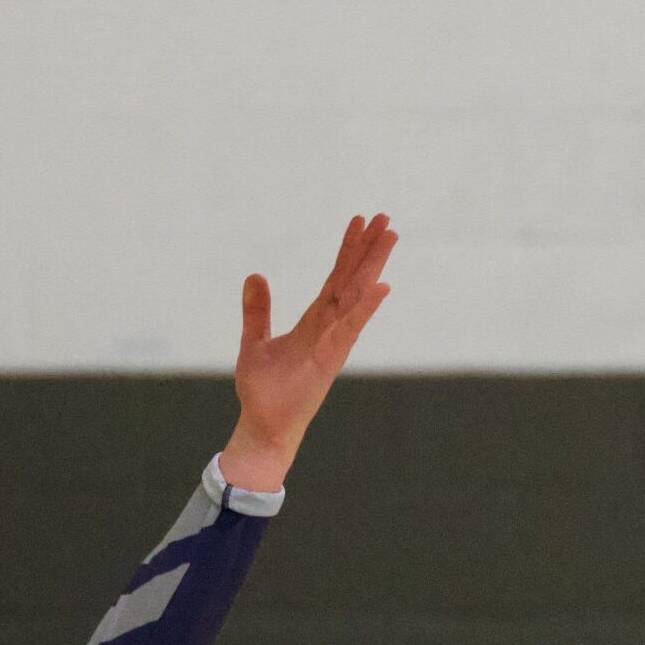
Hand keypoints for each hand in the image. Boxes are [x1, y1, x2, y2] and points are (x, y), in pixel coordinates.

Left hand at [222, 213, 396, 490]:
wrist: (263, 427)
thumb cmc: (263, 391)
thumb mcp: (254, 342)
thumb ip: (258, 310)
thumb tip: (255, 274)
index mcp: (314, 322)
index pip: (335, 279)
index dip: (347, 250)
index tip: (359, 221)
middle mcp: (330, 328)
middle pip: (353, 281)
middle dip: (368, 249)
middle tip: (385, 217)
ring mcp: (334, 342)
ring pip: (356, 296)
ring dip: (373, 265)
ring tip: (389, 234)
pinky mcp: (331, 359)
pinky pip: (350, 328)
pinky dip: (365, 307)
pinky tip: (382, 285)